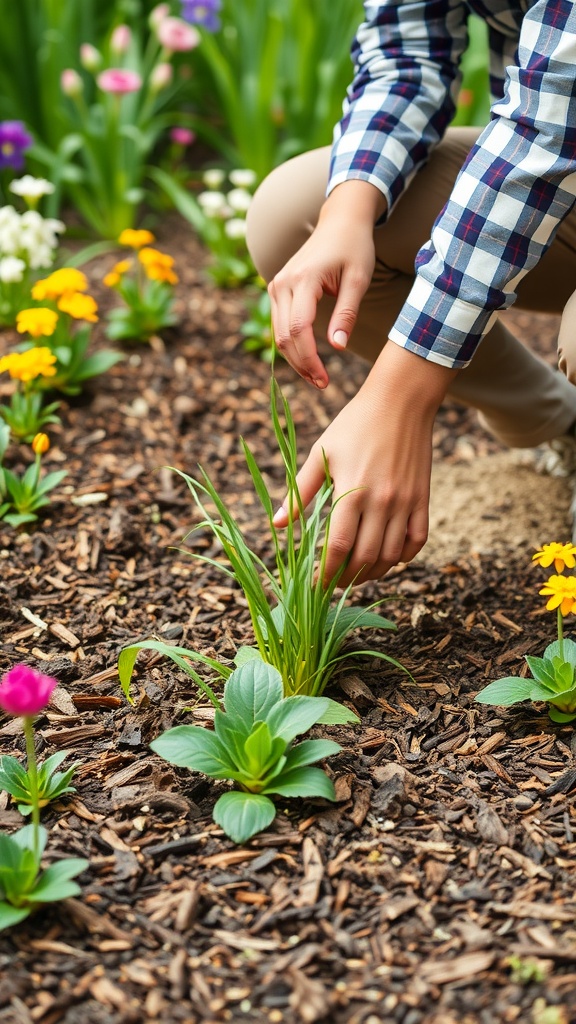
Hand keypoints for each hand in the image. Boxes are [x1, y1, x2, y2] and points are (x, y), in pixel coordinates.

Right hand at [268, 180, 384, 388]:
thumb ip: (347, 314)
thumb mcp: (358, 280)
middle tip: (322, 384)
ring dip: (294, 359)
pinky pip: (279, 324)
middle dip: (301, 365)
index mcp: (304, 279)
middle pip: (284, 336)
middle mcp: (283, 282)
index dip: (310, 359)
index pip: (299, 329)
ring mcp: (276, 285)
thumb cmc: (354, 248)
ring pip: (277, 334)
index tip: (325, 380)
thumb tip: (338, 346)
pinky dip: (291, 345)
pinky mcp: (277, 289)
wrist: (340, 222)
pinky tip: (308, 359)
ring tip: (316, 376)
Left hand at [273, 345, 457, 585]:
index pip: (339, 547)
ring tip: (356, 574)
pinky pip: (417, 541)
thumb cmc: (353, 425)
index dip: (326, 572)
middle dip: (346, 578)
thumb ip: (299, 493)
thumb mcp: (321, 455)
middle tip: (333, 582)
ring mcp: (405, 503)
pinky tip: (387, 557)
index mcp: (352, 491)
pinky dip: (403, 557)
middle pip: (365, 558)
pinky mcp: (422, 499)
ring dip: (373, 572)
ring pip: (391, 556)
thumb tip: (275, 523)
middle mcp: (381, 502)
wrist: (400, 401)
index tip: (315, 583)